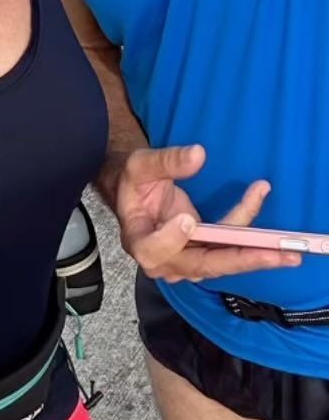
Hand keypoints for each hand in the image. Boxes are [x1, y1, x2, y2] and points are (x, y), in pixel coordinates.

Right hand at [115, 144, 300, 282]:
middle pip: (202, 265)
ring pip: (221, 261)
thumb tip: (197, 155)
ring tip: (285, 250)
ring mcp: (186, 260)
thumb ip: (166, 161)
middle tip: (271, 253)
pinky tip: (259, 197)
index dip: (171, 239)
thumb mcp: (141, 165)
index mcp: (138, 239)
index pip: (153, 250)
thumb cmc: (134, 182)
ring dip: (254, 254)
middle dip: (240, 259)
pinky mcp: (204, 253)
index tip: (188, 219)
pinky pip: (229, 247)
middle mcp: (163, 258)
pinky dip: (248, 230)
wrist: (137, 194)